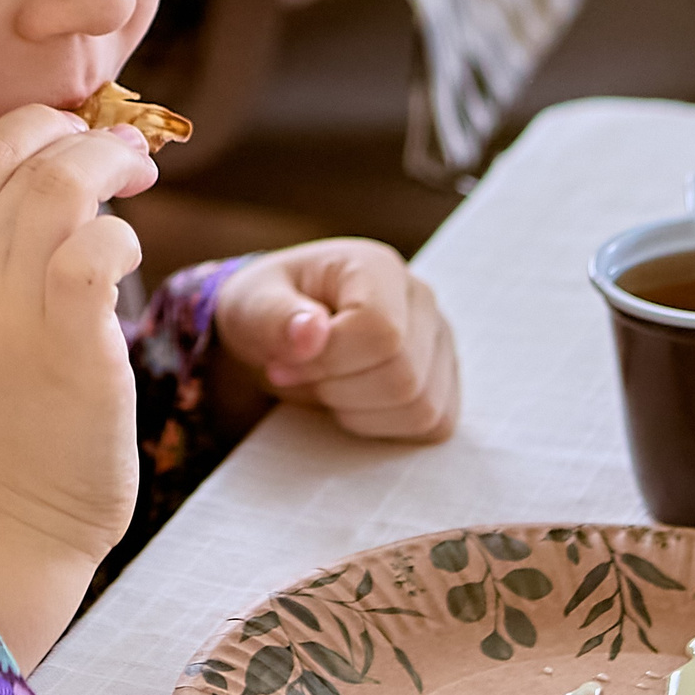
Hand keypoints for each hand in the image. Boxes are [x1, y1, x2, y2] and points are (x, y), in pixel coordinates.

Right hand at [0, 105, 156, 668]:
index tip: (85, 138)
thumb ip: (4, 243)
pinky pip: (99, 251)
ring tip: (139, 188)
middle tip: (132, 160)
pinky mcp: (70, 348)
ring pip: (64, 186)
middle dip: (93, 139)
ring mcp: (10, 314)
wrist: (6, 523)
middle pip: (29, 153)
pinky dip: (124, 237)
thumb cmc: (6, 413)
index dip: (46, 122)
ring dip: (114, 169)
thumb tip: (78, 162)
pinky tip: (128, 261)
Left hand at [214, 238, 458, 441]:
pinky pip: (433, 424)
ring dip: (359, 411)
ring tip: (329, 386)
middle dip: (339, 389)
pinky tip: (353, 401)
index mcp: (377, 267)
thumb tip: (310, 334)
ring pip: (421, 406)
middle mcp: (421, 299)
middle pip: (404, 376)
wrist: (283, 331)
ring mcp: (439, 341)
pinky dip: (384, 426)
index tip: (283, 363)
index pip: (381, 331)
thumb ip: (274, 316)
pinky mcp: (444, 380)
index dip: (329, 361)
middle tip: (304, 376)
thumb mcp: (250, 305)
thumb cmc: (267, 311)